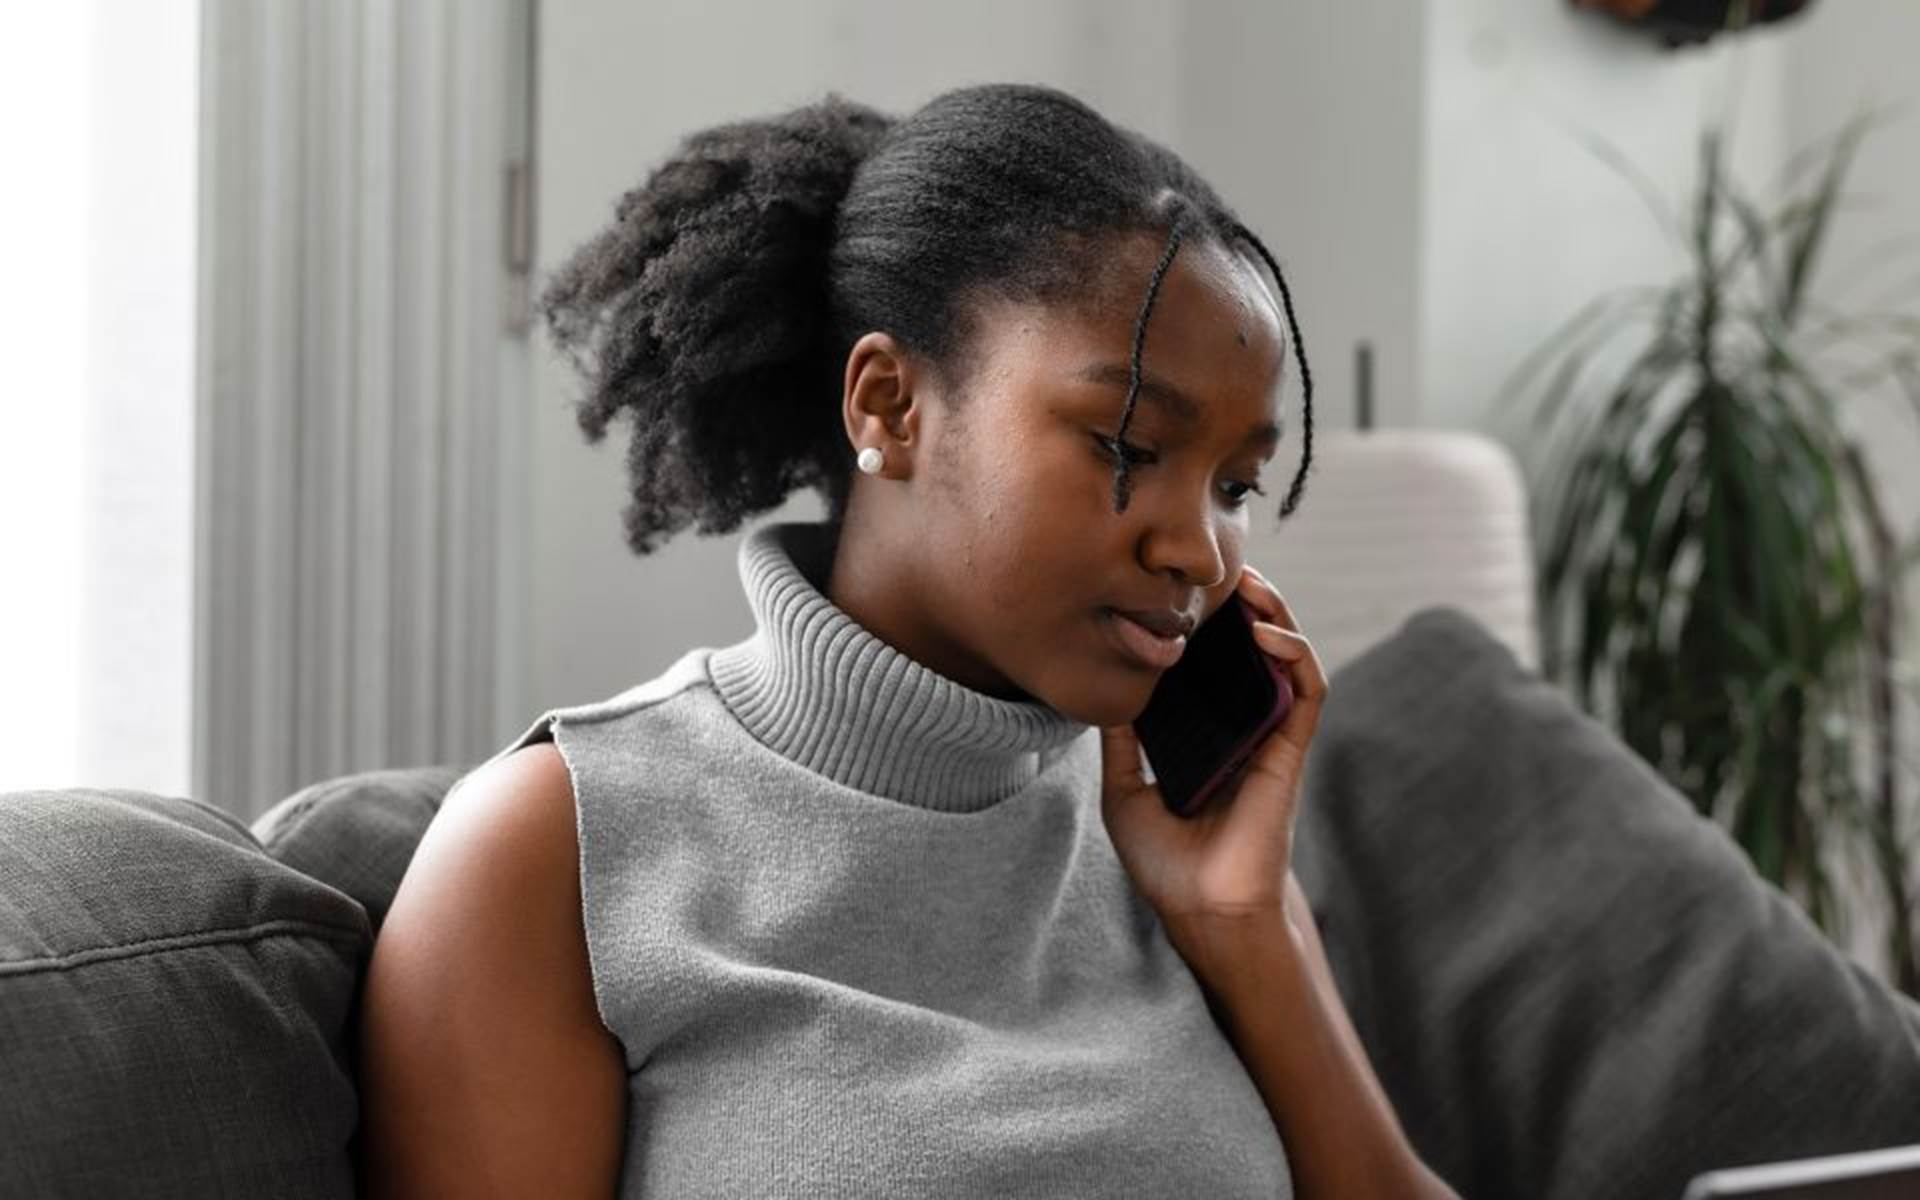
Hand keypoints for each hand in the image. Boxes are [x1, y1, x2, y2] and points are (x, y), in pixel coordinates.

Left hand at [1097, 563, 1328, 938]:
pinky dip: (1295, 656)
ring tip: (1252, 586)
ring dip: (1276, 617)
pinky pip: (1305, 693)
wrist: (1200, 911)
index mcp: (1206, 737)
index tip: (1182, 591)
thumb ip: (1121, 741)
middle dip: (1244, 607)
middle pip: (1252, 652)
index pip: (1213, 667)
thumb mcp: (1125, 792)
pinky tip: (1267, 633)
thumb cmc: (1167, 865)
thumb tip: (1104, 689)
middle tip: (1221, 571)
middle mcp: (1242, 730)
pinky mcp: (1290, 752)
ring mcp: (1269, 739)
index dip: (1206, 627)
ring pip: (1287, 661)